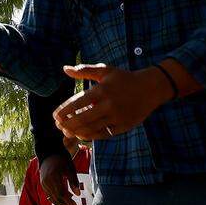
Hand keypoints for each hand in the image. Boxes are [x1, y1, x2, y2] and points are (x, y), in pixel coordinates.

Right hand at [38, 152, 81, 204]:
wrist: (48, 151)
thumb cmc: (61, 158)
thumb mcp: (70, 168)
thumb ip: (74, 181)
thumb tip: (78, 195)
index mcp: (53, 177)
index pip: (61, 194)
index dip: (69, 202)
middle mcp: (46, 182)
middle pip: (57, 199)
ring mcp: (44, 184)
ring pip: (53, 199)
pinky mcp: (44, 185)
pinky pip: (51, 196)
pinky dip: (59, 200)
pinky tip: (68, 201)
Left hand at [52, 64, 167, 139]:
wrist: (150, 88)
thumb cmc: (124, 78)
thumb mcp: (104, 71)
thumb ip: (84, 70)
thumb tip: (65, 69)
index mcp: (101, 91)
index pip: (77, 103)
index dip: (64, 111)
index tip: (55, 116)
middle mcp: (108, 105)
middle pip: (82, 119)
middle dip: (67, 124)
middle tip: (58, 126)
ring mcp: (117, 117)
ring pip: (92, 129)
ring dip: (77, 132)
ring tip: (67, 131)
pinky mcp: (124, 126)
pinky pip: (103, 134)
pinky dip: (91, 135)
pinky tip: (82, 134)